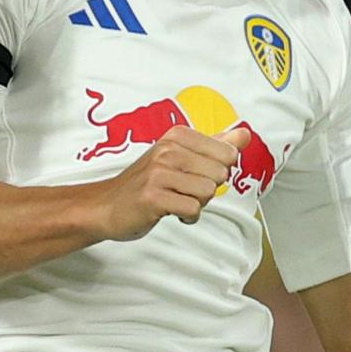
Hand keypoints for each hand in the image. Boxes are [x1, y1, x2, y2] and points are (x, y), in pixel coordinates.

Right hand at [92, 127, 240, 237]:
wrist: (106, 206)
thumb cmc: (145, 183)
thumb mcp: (180, 157)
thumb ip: (215, 145)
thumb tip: (244, 135)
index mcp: (177, 136)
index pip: (228, 153)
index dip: (217, 170)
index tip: (195, 174)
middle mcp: (167, 150)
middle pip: (220, 174)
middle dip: (207, 189)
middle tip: (184, 190)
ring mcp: (158, 173)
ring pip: (208, 191)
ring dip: (197, 203)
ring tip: (176, 200)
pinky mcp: (153, 197)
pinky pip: (193, 209)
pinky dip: (187, 216)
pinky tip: (172, 212)